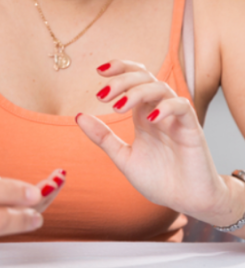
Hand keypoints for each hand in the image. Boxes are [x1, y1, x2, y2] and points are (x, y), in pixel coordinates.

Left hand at [77, 60, 242, 226]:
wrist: (187, 203)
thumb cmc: (160, 180)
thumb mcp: (124, 157)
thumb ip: (103, 137)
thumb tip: (78, 116)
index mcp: (142, 115)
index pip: (133, 79)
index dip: (119, 68)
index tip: (98, 71)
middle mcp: (159, 112)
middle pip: (144, 78)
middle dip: (121, 80)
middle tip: (102, 95)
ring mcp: (176, 119)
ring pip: (160, 88)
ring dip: (136, 92)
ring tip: (118, 107)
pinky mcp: (192, 130)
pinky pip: (182, 107)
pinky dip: (165, 107)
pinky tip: (150, 118)